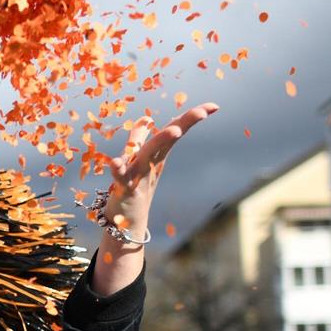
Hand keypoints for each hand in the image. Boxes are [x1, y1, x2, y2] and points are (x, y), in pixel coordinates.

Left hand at [92, 103, 218, 294]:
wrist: (125, 224)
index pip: (175, 130)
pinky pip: (120, 178)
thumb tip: (146, 118)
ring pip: (148, 155)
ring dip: (159, 142)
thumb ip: (139, 138)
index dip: (192, 117)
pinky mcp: (124, 189)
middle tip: (203, 113)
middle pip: (167, 140)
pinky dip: (118, 169)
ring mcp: (138, 176)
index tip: (215, 106)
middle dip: (183, 124)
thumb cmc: (133, 189)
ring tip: (173, 131)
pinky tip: (115, 161)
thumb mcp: (137, 161)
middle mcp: (150, 163)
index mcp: (155, 154)